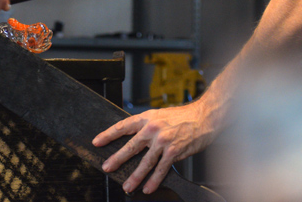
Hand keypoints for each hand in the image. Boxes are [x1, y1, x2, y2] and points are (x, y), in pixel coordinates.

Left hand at [92, 102, 211, 194]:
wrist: (204, 117)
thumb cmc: (184, 116)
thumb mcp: (161, 115)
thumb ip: (148, 126)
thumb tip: (136, 137)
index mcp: (147, 118)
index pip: (123, 126)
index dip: (108, 134)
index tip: (97, 142)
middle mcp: (153, 129)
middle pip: (131, 146)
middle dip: (117, 158)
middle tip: (107, 167)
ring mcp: (163, 141)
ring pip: (145, 162)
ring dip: (135, 176)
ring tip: (127, 186)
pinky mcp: (174, 151)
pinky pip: (161, 169)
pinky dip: (154, 180)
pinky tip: (148, 187)